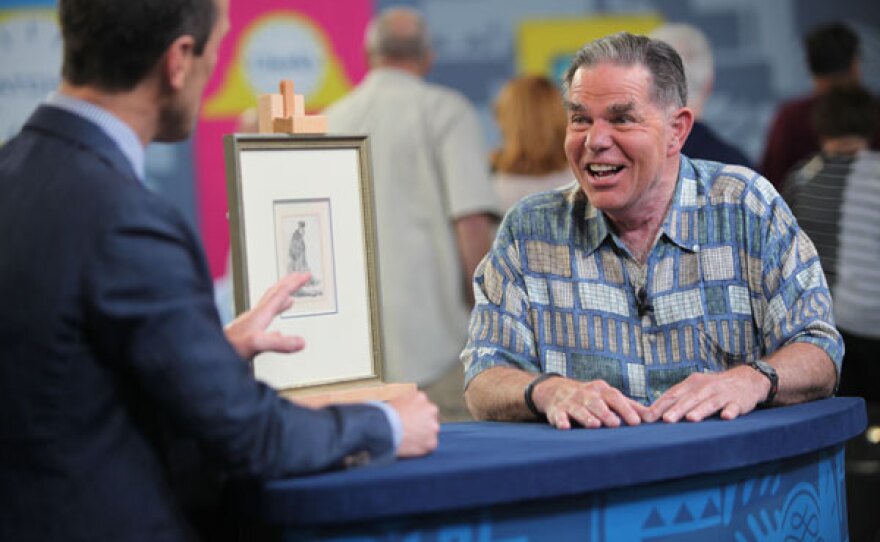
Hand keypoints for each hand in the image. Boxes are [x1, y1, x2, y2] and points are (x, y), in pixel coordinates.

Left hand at [224, 272, 310, 359]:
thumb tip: (301, 341)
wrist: (208, 353)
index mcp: (260, 314)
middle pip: (274, 293)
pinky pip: (264, 321)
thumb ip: (279, 342)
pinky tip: (276, 330)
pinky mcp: (245, 333)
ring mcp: (249, 323)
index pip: (280, 293)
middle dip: (288, 283)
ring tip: (290, 295)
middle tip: (299, 276)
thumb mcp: (257, 344)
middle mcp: (255, 315)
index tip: (306, 275)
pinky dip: (272, 320)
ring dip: (281, 297)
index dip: (294, 283)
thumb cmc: (229, 348)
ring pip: (268, 305)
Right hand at [387, 391, 439, 457]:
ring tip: (410, 439)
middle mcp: (431, 409)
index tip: (411, 419)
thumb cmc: (386, 416)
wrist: (386, 430)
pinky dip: (422, 446)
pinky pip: (429, 444)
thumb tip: (407, 407)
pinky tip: (412, 446)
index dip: (416, 413)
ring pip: (431, 431)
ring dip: (424, 434)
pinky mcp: (432, 442)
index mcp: (421, 397)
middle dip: (423, 422)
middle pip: (430, 417)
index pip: (422, 404)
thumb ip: (407, 401)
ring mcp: (433, 426)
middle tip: (411, 429)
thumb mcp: (396, 400)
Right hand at [536, 377, 648, 429]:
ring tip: (594, 425)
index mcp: (602, 390)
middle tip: (615, 423)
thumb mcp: (609, 397)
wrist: (558, 391)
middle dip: (605, 413)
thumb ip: (630, 406)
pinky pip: (559, 415)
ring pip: (579, 409)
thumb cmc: (592, 398)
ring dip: (586, 417)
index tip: (636, 422)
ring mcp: (571, 402)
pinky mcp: (557, 410)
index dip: (625, 409)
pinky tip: (565, 427)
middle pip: (597, 403)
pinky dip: (561, 420)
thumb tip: (653, 416)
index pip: (615, 397)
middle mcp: (587, 394)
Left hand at [646, 365, 770, 422]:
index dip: (660, 406)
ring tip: (691, 419)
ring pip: (710, 403)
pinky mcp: (738, 401)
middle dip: (677, 410)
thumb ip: (676, 400)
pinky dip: (730, 411)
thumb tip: (650, 414)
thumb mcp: (694, 389)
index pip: (673, 394)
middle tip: (666, 420)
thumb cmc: (712, 389)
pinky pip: (734, 407)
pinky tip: (725, 417)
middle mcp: (705, 387)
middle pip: (689, 399)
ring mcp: (722, 394)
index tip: (648, 417)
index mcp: (691, 383)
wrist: (746, 380)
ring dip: (700, 411)